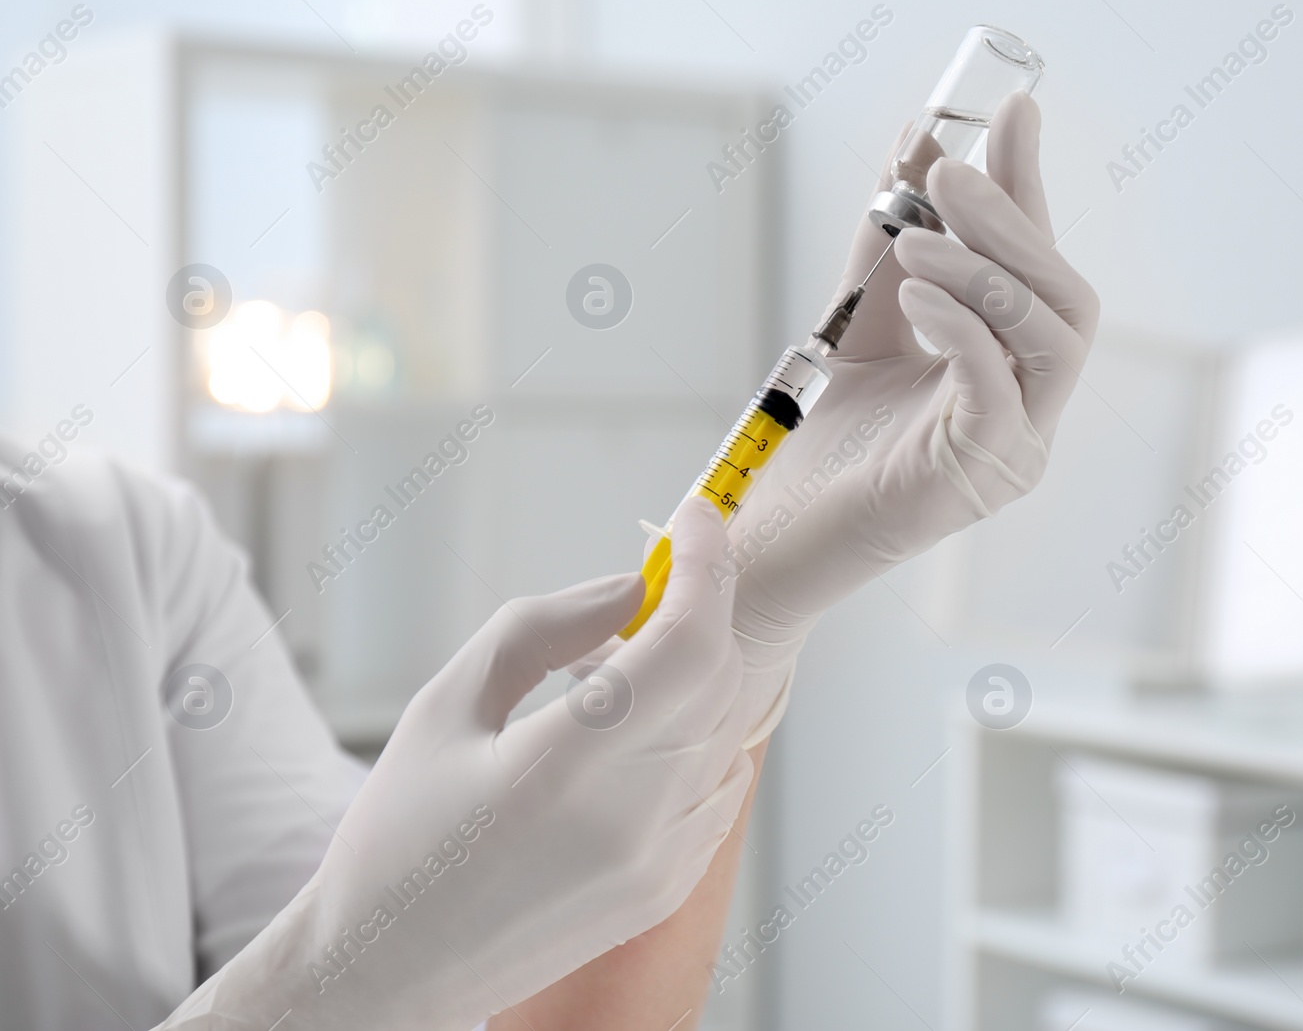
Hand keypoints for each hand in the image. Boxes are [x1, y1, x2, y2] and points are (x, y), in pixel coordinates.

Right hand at [160, 496, 754, 1030]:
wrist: (389, 971)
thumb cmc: (397, 837)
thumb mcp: (445, 707)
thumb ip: (542, 629)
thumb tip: (630, 588)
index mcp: (565, 766)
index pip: (688, 642)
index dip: (705, 566)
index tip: (697, 518)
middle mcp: (632, 819)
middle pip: (719, 675)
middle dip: (699, 608)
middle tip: (652, 582)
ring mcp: (660, 862)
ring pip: (726, 726)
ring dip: (695, 671)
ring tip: (622, 664)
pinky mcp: (668, 890)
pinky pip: (717, 781)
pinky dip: (695, 733)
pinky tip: (634, 730)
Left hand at [728, 91, 1098, 739]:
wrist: (772, 542)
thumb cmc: (821, 446)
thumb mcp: (861, 321)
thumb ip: (890, 242)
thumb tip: (917, 142)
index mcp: (1009, 374)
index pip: (1039, 268)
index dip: (1030, 189)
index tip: (1011, 111)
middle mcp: (1027, 412)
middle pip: (1068, 300)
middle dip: (1015, 224)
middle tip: (948, 176)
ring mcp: (1013, 451)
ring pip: (1052, 340)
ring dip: (989, 271)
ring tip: (920, 238)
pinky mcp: (978, 480)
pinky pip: (997, 390)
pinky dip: (965, 329)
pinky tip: (919, 294)